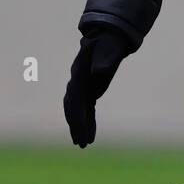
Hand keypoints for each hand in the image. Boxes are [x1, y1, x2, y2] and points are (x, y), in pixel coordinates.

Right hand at [63, 27, 131, 147]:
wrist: (107, 38)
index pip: (75, 99)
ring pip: (78, 112)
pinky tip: (91, 137)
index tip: (80, 130)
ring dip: (80, 128)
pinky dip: (88, 124)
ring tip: (83, 145)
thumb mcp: (109, 50)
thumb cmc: (109, 44)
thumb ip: (105, 60)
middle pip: (73, 108)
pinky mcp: (88, 92)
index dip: (77, 115)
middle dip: (76, 126)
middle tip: (81, 144)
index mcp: (79, 75)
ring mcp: (81, 88)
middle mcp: (76, 83)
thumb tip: (101, 70)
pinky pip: (86, 111)